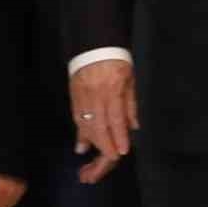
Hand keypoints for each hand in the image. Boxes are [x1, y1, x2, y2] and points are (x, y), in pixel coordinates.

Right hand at [70, 59, 138, 182]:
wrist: (94, 44)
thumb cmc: (116, 61)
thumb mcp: (130, 80)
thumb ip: (130, 105)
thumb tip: (133, 128)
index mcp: (113, 89)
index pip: (116, 118)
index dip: (119, 137)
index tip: (122, 152)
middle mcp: (96, 94)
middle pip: (99, 126)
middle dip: (104, 147)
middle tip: (109, 162)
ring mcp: (83, 96)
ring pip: (86, 126)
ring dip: (92, 145)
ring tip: (95, 160)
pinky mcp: (74, 97)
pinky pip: (77, 120)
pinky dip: (81, 135)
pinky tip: (82, 148)